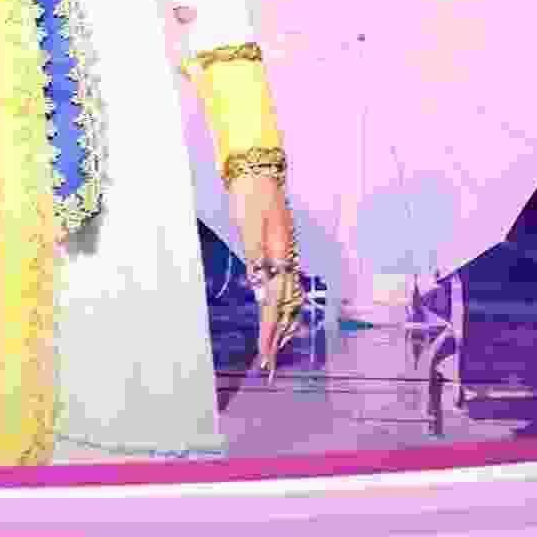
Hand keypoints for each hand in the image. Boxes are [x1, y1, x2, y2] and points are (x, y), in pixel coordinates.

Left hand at [229, 169, 304, 375]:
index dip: (269, 330)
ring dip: (280, 327)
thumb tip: (261, 289)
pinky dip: (280, 308)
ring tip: (274, 352)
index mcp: (280, 254)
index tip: (264, 354)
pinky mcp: (278, 250)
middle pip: (284, 306)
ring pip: (288, 299)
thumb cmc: (249, 196)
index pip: (274, 302)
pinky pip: (284, 287)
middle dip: (276, 338)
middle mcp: (287, 258)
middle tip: (269, 367)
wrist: (256, 170)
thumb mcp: (249, 225)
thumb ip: (256, 256)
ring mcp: (285, 254)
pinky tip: (276, 318)